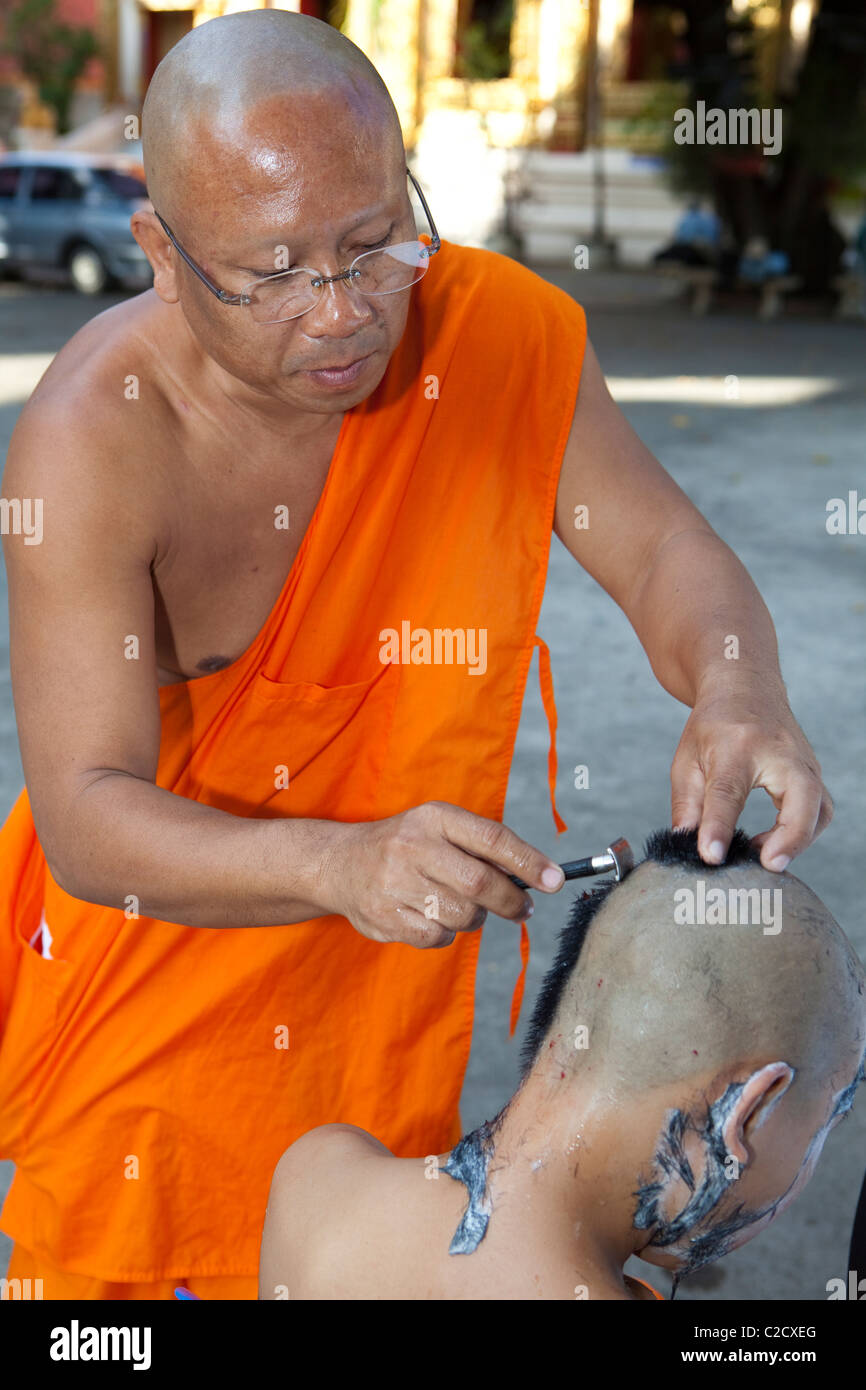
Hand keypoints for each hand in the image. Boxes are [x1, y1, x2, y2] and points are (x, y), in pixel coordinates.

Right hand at [315, 801, 564, 948]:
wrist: (340, 864)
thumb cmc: (407, 846)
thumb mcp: (439, 829)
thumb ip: (483, 847)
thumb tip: (538, 875)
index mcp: (434, 818)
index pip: (492, 839)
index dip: (529, 862)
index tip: (555, 880)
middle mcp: (413, 846)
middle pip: (481, 884)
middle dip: (511, 902)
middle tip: (524, 909)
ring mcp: (395, 883)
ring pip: (463, 915)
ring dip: (475, 918)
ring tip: (462, 906)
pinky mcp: (385, 916)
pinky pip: (438, 937)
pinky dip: (446, 933)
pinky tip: (434, 918)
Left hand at [670, 686, 832, 870]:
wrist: (745, 688)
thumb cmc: (713, 727)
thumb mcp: (687, 761)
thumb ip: (687, 806)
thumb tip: (687, 845)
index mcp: (736, 746)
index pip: (729, 792)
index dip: (719, 827)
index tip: (712, 857)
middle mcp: (778, 751)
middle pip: (801, 797)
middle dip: (790, 837)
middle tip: (768, 866)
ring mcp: (803, 761)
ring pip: (819, 809)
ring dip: (798, 841)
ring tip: (762, 858)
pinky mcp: (813, 774)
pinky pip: (819, 811)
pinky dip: (803, 834)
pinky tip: (772, 844)